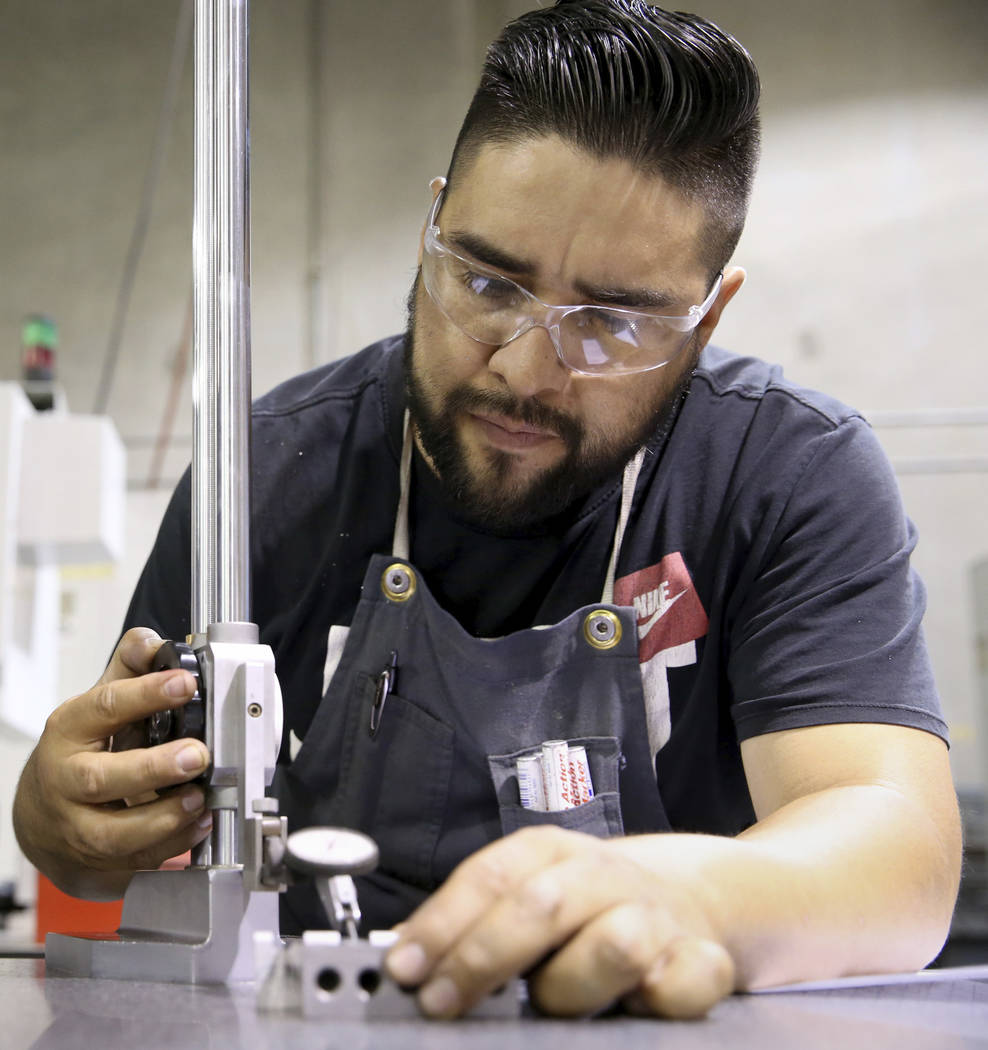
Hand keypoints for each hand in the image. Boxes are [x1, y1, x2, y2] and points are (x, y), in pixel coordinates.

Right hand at [13, 628, 212, 898]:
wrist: (44, 817)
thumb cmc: (81, 751)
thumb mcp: (99, 704)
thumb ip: (129, 670)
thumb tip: (151, 642)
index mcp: (70, 731)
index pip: (106, 706)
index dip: (147, 693)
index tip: (186, 683)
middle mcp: (67, 781)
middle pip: (101, 779)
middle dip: (153, 769)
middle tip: (197, 754)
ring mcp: (77, 826)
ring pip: (114, 833)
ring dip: (163, 819)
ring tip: (199, 799)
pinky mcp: (97, 861)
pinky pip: (135, 861)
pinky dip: (171, 845)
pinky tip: (199, 824)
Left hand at [384, 825, 734, 1018]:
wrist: (691, 896)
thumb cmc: (587, 907)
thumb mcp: (529, 894)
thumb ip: (475, 922)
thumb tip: (404, 951)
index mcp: (552, 853)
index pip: (490, 877)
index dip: (443, 923)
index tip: (406, 969)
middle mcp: (601, 875)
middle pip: (541, 903)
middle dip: (484, 956)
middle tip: (442, 1002)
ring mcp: (654, 915)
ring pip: (615, 942)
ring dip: (572, 984)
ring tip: (550, 1003)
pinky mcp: (702, 957)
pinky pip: (692, 976)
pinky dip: (667, 993)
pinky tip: (642, 1003)